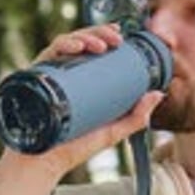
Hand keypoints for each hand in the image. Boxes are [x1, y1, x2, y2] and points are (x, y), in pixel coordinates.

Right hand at [1, 22, 164, 184]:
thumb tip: (158, 94)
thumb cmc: (75, 146)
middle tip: (115, 39)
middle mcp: (63, 73)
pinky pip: (47, 55)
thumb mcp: (112, 130)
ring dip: (84, 37)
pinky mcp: (36, 79)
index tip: (120, 36)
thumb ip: (136, 117)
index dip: (103, 35)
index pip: (90, 49)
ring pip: (65, 44)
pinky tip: (77, 48)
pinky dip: (62, 46)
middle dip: (98, 33)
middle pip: (80, 42)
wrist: (46, 162)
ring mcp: (49, 75)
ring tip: (100, 45)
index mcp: (80, 79)